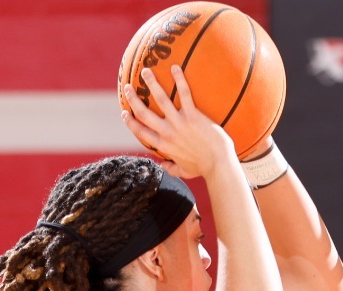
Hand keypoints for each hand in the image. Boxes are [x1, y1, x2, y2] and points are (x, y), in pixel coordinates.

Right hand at [121, 64, 236, 180]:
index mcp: (163, 145)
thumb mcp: (184, 171)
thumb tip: (163, 164)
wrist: (219, 164)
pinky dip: (179, 79)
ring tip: (146, 71)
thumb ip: (171, 168)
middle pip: (143, 113)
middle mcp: (167, 132)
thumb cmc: (204, 168)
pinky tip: (175, 67)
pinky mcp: (193, 116)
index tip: (123, 113)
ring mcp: (179, 123)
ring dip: (151, 83)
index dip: (130, 122)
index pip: (140, 132)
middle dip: (133, 99)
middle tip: (128, 88)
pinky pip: (185, 93)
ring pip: (160, 99)